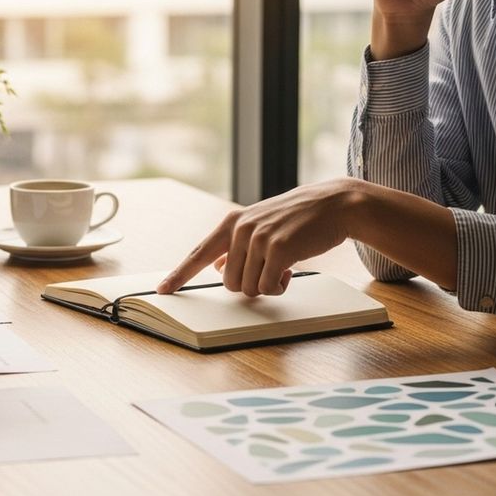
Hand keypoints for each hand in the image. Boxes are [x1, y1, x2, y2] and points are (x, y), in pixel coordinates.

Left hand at [157, 179, 365, 296]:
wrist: (333, 205)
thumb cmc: (296, 220)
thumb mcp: (260, 226)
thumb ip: (237, 245)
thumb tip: (220, 268)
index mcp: (231, 223)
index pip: (198, 254)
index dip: (179, 275)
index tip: (162, 290)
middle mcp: (240, 229)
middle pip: (229, 283)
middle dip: (250, 283)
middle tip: (270, 268)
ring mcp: (258, 238)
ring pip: (248, 288)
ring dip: (267, 285)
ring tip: (282, 265)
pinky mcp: (279, 249)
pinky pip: (268, 287)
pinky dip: (279, 286)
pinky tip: (290, 270)